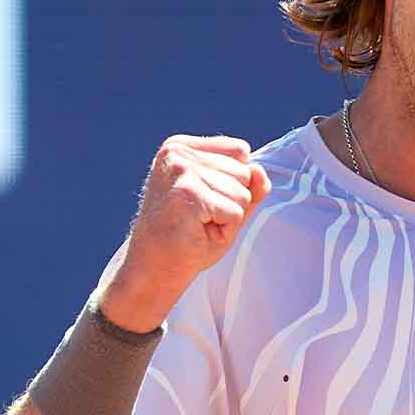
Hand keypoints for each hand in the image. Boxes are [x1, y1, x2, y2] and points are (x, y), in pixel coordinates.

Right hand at [99, 136, 270, 331]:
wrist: (154, 268)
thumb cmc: (189, 236)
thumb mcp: (227, 203)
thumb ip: (249, 185)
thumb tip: (260, 170)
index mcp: (182, 147)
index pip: (240, 151)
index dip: (235, 184)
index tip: (205, 201)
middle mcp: (177, 152)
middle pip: (245, 171)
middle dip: (233, 202)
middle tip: (200, 218)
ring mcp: (180, 170)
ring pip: (242, 193)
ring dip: (228, 217)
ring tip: (198, 225)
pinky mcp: (187, 193)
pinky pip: (235, 212)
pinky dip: (225, 230)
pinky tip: (197, 233)